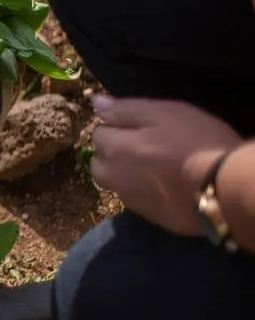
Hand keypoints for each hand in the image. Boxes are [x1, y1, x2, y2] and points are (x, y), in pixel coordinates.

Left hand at [91, 95, 242, 235]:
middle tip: (143, 148)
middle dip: (112, 154)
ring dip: (125, 175)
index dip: (116, 128)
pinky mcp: (150, 218)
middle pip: (100, 163)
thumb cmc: (195, 142)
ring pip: (116, 184)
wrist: (224, 188)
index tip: (138, 127)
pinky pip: (137, 200)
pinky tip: (165, 186)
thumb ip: (125, 109)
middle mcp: (114, 177)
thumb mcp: (163, 113)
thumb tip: (95, 102)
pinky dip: (144, 192)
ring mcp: (131, 200)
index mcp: (114, 148)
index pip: (98, 134)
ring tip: (153, 168)